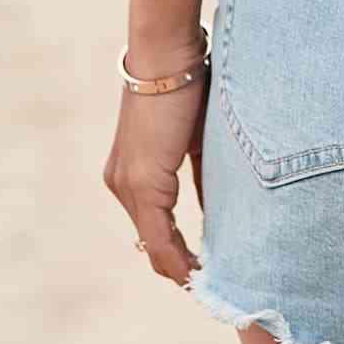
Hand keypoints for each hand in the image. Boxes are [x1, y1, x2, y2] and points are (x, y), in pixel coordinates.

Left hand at [104, 38, 208, 285]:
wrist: (168, 58)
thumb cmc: (189, 86)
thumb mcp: (198, 139)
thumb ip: (201, 176)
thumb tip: (221, 209)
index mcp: (132, 174)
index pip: (153, 228)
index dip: (177, 252)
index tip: (206, 268)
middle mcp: (122, 185)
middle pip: (152, 244)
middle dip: (181, 266)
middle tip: (213, 284)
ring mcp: (128, 187)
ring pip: (154, 245)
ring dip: (181, 267)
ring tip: (208, 285)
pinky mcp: (141, 185)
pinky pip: (159, 236)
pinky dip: (178, 258)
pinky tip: (197, 272)